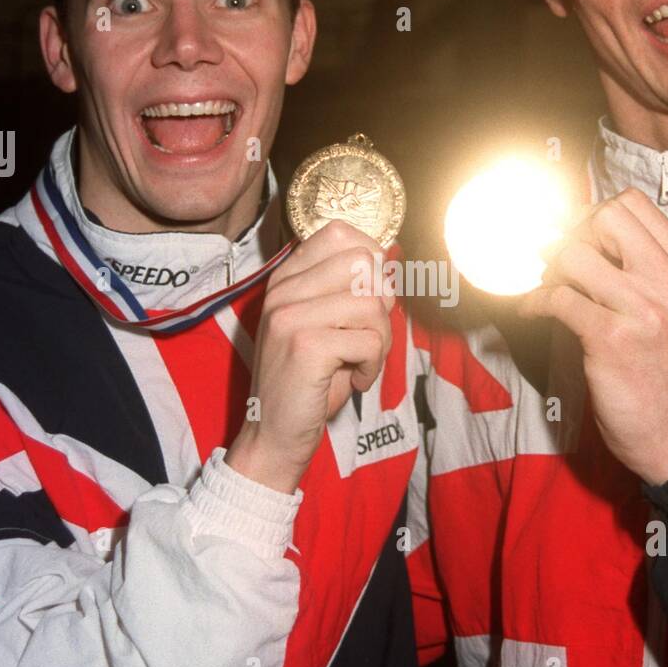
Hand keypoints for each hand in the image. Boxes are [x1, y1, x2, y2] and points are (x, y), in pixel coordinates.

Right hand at [225, 220, 394, 492]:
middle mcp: (283, 289)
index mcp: (287, 278)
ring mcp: (289, 314)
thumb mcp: (326, 325)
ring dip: (381, 341)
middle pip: (363, 262)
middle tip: (367, 336)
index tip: (367, 300)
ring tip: (361, 362)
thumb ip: (349, 290)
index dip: (371, 262)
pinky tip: (355, 380)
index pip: (340, 233)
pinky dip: (374, 367)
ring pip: (372, 304)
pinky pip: (370, 341)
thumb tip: (393, 262)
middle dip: (381, 302)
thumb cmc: (310, 380)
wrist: (274, 433)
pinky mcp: (305, 345)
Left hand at [519, 187, 667, 483]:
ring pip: (575, 254)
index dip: (595, 213)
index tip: (579, 237)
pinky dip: (535, 301)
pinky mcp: (611, 338)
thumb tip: (590, 240)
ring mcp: (642, 309)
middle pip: (606, 217)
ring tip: (546, 285)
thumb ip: (650, 272)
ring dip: (549, 266)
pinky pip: (558, 298)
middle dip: (571, 231)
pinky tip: (532, 310)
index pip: (636, 205)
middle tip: (558, 259)